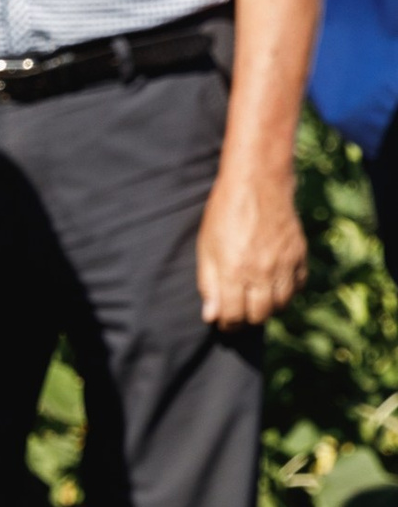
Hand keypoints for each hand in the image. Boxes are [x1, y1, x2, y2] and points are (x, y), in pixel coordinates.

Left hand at [197, 165, 306, 325]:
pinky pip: (299, 285)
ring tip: (257, 298)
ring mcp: (284, 263)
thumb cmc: (225, 214)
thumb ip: (209, 284)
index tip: (224, 321)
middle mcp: (262, 272)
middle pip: (259, 316)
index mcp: (234, 272)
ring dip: (269, 307)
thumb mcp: (206, 248)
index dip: (227, 324)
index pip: (233, 317)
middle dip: (247, 318)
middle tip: (240, 310)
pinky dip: (288, 290)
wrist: (258, 181)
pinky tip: (276, 283)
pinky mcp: (299, 254)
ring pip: (282, 304)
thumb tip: (211, 315)